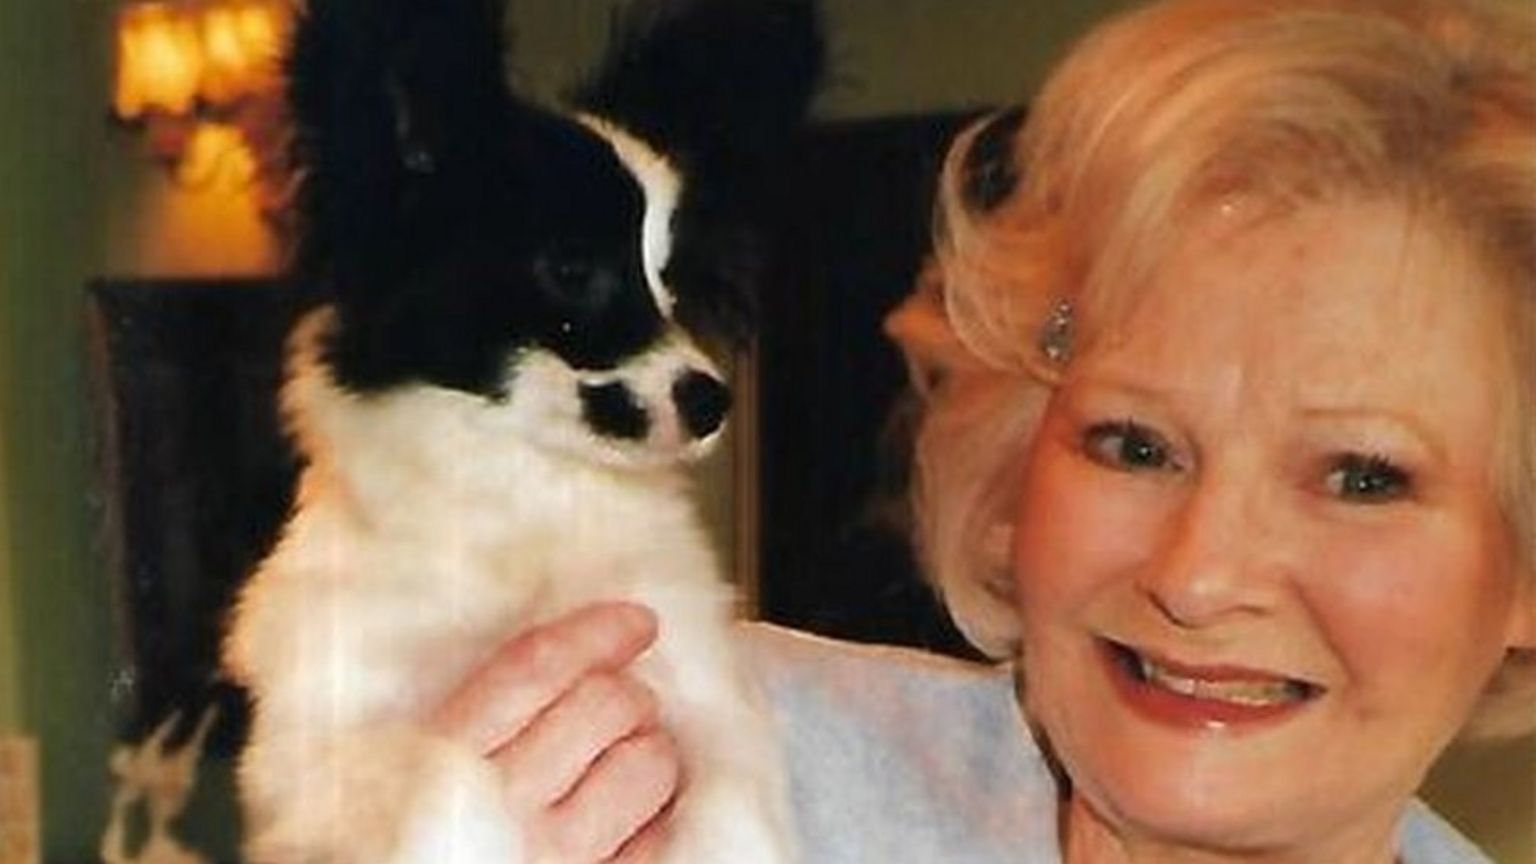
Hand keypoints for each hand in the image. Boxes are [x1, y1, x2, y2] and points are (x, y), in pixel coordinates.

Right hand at [428, 602, 679, 861]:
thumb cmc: (410, 840)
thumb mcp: (413, 769)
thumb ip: (469, 718)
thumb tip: (560, 657)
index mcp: (442, 759)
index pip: (533, 668)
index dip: (595, 634)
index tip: (633, 623)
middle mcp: (502, 805)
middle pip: (604, 704)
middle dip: (628, 693)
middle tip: (623, 704)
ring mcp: (558, 856)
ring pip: (648, 762)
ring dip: (652, 750)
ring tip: (630, 761)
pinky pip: (662, 834)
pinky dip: (662, 814)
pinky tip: (639, 815)